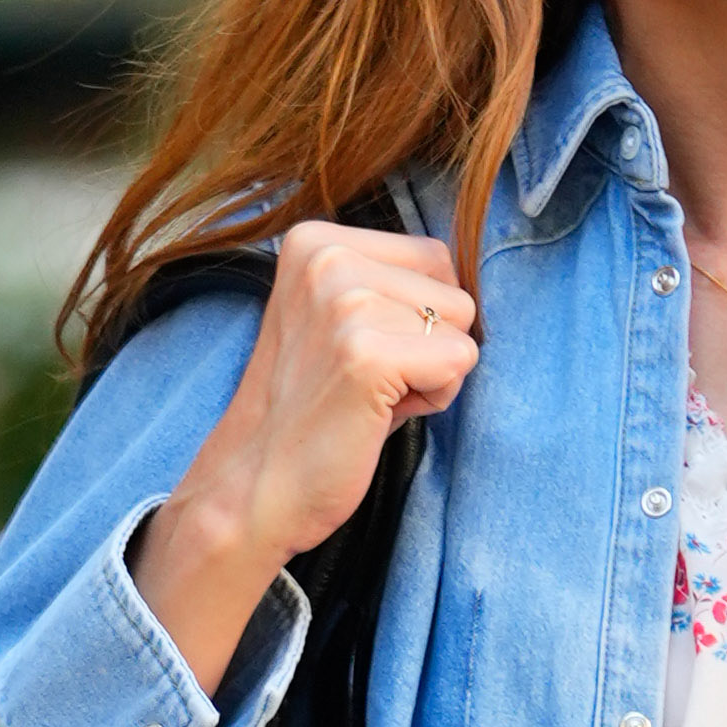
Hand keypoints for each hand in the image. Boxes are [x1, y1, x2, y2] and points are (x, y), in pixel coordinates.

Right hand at [135, 219, 480, 692]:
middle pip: (453, 287)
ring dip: (431, 373)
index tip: (361, 355)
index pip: (433, 256)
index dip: (417, 318)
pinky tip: (379, 415)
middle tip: (368, 383)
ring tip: (370, 398)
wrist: (253, 486)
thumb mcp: (339, 321)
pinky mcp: (367, 354)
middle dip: (429, 343)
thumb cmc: (309, 412)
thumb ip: (391, 289)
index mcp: (316, 240)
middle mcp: (327, 257)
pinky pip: (459, 362)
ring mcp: (345, 302)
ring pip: (461, 325)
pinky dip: (433, 399)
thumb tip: (472, 288)